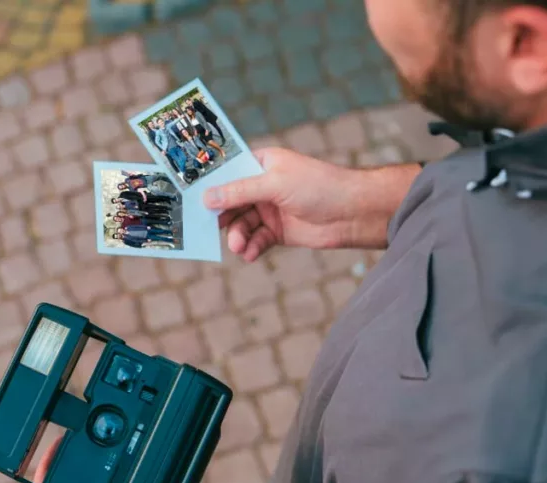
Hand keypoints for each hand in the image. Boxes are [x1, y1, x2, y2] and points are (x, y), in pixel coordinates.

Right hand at [204, 148, 419, 260]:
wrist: (353, 213)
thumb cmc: (319, 186)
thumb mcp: (275, 184)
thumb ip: (239, 192)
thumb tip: (207, 197)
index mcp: (262, 164)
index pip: (228, 173)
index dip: (211, 186)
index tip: (193, 200)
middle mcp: (263, 186)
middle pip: (231, 202)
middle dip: (222, 217)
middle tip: (211, 229)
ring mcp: (270, 209)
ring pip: (242, 224)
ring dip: (238, 236)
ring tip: (239, 246)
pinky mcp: (278, 231)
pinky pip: (256, 240)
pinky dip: (252, 247)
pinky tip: (251, 253)